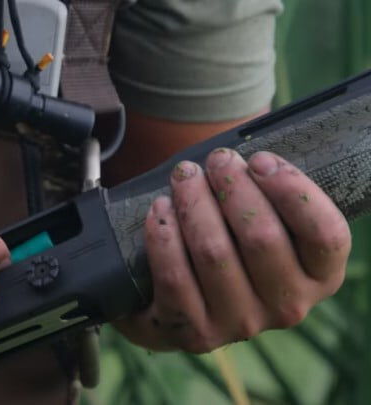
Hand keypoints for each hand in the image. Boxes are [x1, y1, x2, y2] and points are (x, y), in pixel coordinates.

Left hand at [116, 149, 350, 351]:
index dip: (292, 190)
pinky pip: (175, 276)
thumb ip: (270, 192)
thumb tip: (246, 152)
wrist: (177, 300)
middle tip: (215, 160)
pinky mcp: (194, 333)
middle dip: (232, 186)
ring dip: (194, 204)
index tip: (259, 159)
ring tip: (183, 177)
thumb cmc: (231, 240)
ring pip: (214, 252)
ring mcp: (240, 324)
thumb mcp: (265, 219)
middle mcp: (289, 307)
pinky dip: (163, 237)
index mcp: (320, 276)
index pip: (326, 234)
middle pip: (262, 236)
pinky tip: (158, 211)